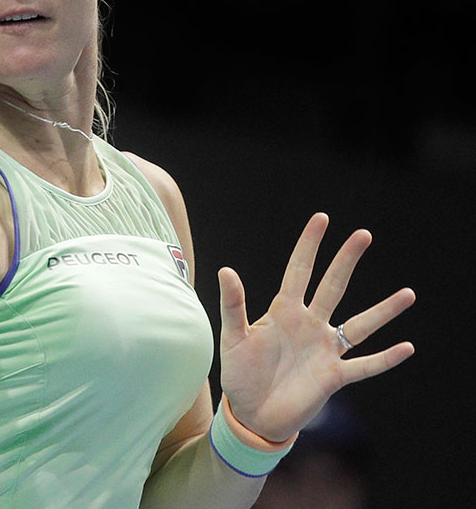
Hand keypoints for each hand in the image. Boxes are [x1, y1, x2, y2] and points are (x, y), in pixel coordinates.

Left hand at [217, 213, 415, 440]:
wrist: (251, 414)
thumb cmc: (240, 374)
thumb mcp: (233, 338)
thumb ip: (233, 305)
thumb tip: (225, 269)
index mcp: (283, 312)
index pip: (298, 271)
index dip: (309, 246)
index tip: (321, 219)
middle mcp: (309, 325)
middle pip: (332, 287)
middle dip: (346, 261)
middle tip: (362, 234)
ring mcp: (324, 350)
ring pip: (360, 326)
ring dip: (383, 311)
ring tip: (408, 294)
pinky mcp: (334, 376)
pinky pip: (365, 365)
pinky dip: (385, 358)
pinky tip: (406, 347)